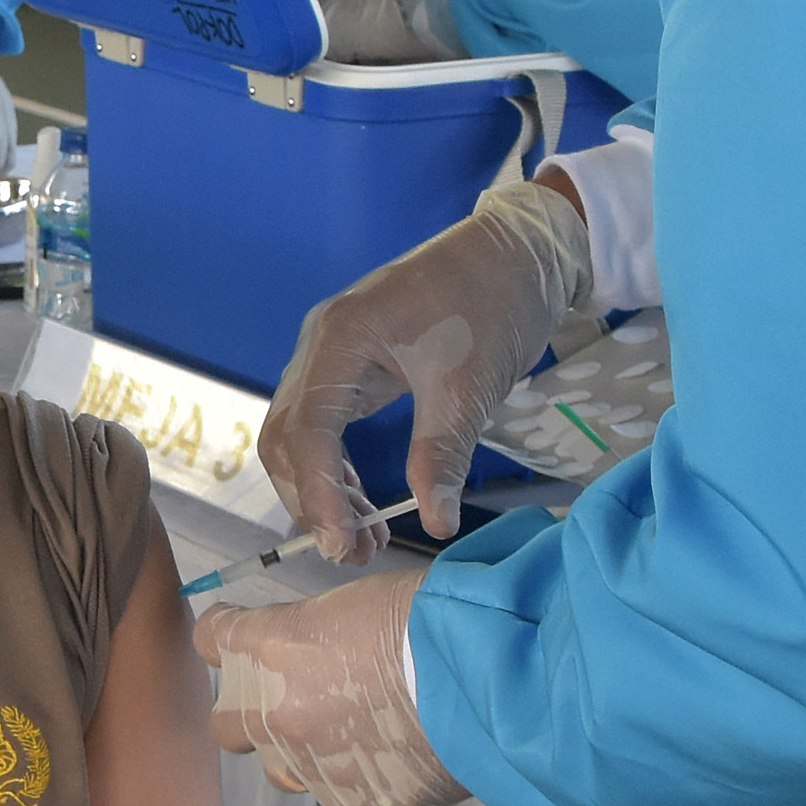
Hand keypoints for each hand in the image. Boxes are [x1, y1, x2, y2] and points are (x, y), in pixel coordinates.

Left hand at [198, 568, 464, 805]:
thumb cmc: (430, 620)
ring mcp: (315, 766)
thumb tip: (312, 653)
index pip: (211, 641)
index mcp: (270, 649)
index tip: (240, 634)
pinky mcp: (358, 804)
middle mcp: (277, 714)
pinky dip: (359, 778)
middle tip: (287, 696)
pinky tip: (394, 753)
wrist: (487, 677)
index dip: (228, 636)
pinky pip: (341, 795)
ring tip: (352, 729)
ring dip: (302, 752)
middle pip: (225, 724)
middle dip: (249, 711)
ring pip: (282, 771)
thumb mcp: (358, 603)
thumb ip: (313, 635)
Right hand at [260, 179, 590, 563]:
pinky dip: (338, 468)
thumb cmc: (492, 304)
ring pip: (301, 435)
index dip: (319, 496)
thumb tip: (436, 523)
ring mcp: (334, 352)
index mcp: (341, 340)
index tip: (344, 546)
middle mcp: (322, 344)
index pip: (307, 433)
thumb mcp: (470, 386)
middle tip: (353, 552)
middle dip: (311, 501)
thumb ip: (443, 455)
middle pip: (288, 438)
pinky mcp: (354, 362)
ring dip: (323, 490)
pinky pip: (326, 423)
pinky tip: (366, 501)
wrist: (517, 252)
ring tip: (365, 537)